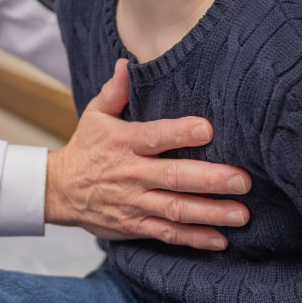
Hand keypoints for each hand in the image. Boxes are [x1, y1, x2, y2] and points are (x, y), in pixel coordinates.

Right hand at [44, 59, 250, 250]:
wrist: (59, 190)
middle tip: (242, 180)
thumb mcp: (95, 115)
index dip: (180, 133)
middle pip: (173, 177)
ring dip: (210, 213)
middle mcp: (131, 173)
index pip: (154, 136)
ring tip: (241, 214)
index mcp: (124, 142)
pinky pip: (167, 234)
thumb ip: (114, 91)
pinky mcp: (134, 226)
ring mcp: (134, 202)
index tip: (208, 129)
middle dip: (210, 179)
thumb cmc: (87, 147)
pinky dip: (193, 238)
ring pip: (175, 209)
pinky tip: (220, 239)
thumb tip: (126, 63)